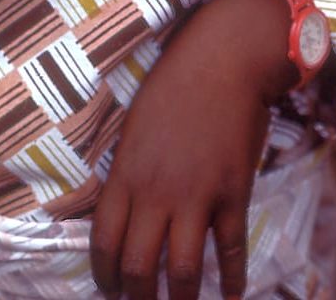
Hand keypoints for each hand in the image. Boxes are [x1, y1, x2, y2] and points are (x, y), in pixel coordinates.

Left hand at [90, 0, 295, 299]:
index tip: (110, 290)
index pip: (103, 243)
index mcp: (126, 173)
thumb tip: (122, 215)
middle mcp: (156, 190)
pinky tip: (230, 296)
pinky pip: (230, 250)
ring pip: (182, 271)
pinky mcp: (232, 193)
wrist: (222, 59)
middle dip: (137, 297)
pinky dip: (231, 281)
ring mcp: (196, 194)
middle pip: (138, 267)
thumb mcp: (134, 127)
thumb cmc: (173, 86)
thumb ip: (127, 173)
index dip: (104, 276)